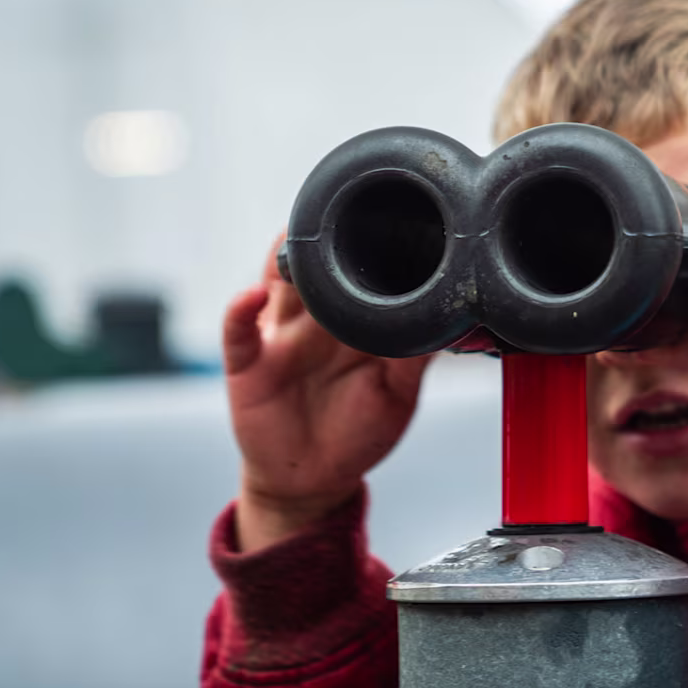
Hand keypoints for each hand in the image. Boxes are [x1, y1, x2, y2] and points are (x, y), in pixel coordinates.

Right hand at [224, 235, 431, 550]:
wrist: (315, 477)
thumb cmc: (358, 430)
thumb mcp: (397, 394)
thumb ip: (414, 358)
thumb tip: (450, 323)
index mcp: (352, 321)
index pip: (354, 269)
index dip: (364, 241)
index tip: (383, 212)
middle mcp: (314, 319)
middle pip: (314, 264)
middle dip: (322, 236)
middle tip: (339, 209)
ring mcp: (279, 336)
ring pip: (275, 283)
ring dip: (284, 259)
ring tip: (296, 238)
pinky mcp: (249, 363)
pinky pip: (238, 330)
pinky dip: (240, 309)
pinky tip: (251, 296)